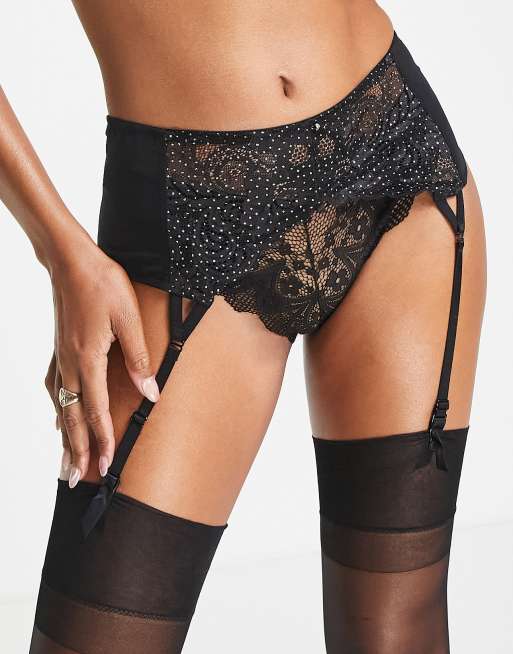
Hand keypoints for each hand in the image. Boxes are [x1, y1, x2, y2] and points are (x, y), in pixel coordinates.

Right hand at [44, 235, 159, 486]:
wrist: (71, 261)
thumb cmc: (103, 284)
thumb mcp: (128, 318)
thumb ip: (138, 358)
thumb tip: (151, 393)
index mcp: (89, 359)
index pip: (97, 410)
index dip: (102, 441)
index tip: (107, 466)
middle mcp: (70, 364)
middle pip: (73, 417)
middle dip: (77, 450)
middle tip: (76, 481)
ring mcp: (61, 358)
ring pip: (62, 407)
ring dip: (65, 436)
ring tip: (66, 461)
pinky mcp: (59, 349)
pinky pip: (56, 389)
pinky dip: (59, 410)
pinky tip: (59, 418)